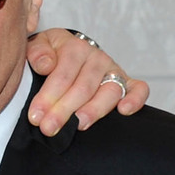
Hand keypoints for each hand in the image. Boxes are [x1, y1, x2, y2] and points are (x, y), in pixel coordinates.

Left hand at [26, 29, 148, 134]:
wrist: (66, 52)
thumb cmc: (51, 54)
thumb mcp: (39, 47)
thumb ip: (38, 52)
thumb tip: (45, 65)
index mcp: (75, 47)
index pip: (62, 74)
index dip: (48, 97)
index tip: (35, 116)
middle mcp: (97, 58)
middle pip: (83, 87)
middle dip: (64, 110)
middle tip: (49, 128)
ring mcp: (113, 70)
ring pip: (109, 92)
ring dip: (94, 110)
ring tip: (79, 124)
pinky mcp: (126, 83)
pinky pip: (138, 89)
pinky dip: (135, 99)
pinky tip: (124, 111)